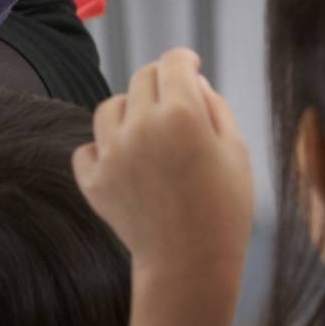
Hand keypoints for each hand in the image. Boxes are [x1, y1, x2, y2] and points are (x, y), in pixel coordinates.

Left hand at [74, 48, 253, 287]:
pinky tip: (126, 162)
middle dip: (161, 83)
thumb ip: (214, 106)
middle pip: (142, 78)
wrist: (190, 266)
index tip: (189, 64)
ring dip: (130, 112)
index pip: (173, 62)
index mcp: (182, 114)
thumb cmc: (224, 208)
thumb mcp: (236, 151)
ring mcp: (112, 153)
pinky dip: (104, 150)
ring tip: (150, 134)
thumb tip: (191, 80)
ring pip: (111, 108)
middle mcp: (141, 126)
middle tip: (176, 103)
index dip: (184, 60)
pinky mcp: (93, 180)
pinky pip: (88, 148)